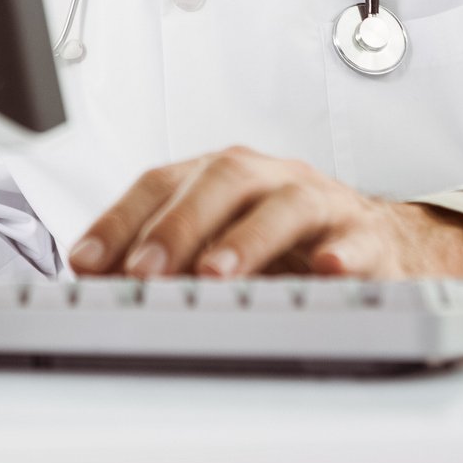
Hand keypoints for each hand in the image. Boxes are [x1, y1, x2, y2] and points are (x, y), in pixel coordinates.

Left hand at [67, 146, 462, 282]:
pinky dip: (339, 255)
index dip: (120, 220)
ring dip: (246, 240)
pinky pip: (354, 241)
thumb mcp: (219, 239)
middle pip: (220, 181)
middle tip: (145, 271)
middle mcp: (267, 178)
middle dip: (177, 226)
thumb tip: (94, 286)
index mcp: (221, 175)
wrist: (376, 240)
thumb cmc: (285, 240)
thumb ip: (163, 256)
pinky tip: (323, 270)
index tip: (86, 264)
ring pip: (283, 205)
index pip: (161, 183)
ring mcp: (318, 202)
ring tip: (215, 275)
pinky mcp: (365, 236)